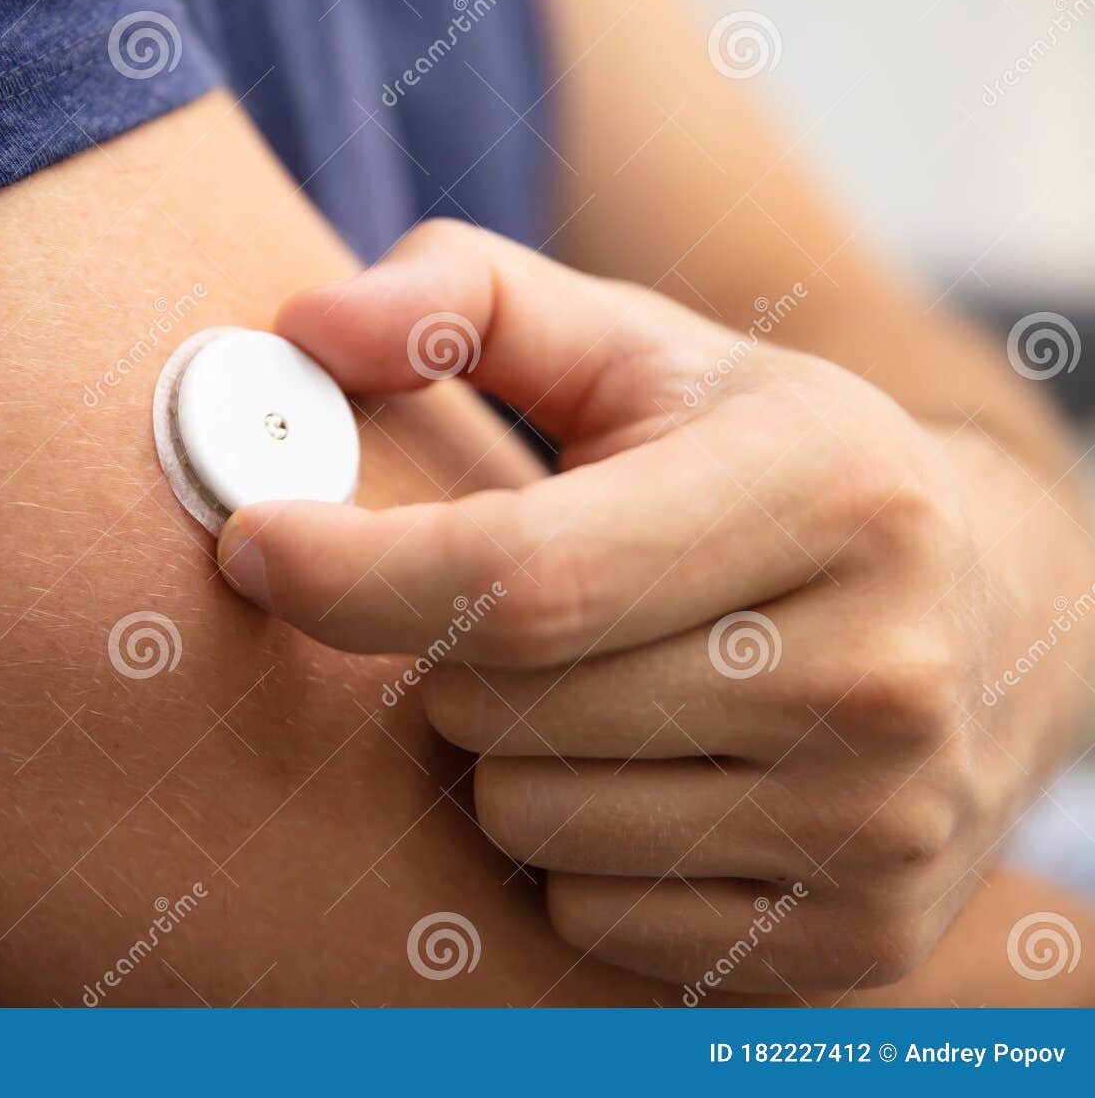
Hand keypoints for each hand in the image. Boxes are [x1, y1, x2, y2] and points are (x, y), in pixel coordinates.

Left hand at [215, 220, 1093, 993]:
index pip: (524, 575)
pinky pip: (592, 917)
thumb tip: (307, 328)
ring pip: (532, 824)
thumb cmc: (772, 464)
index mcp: (825, 493)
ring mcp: (876, 825)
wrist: (989, 612)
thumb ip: (471, 306)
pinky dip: (575, 853)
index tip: (254, 543)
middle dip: (448, 656)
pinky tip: (645, 774)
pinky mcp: (856, 938)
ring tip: (598, 685)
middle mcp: (874, 671)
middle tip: (514, 608)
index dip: (353, 571)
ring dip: (507, 757)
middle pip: (506, 710)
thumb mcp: (644, 352)